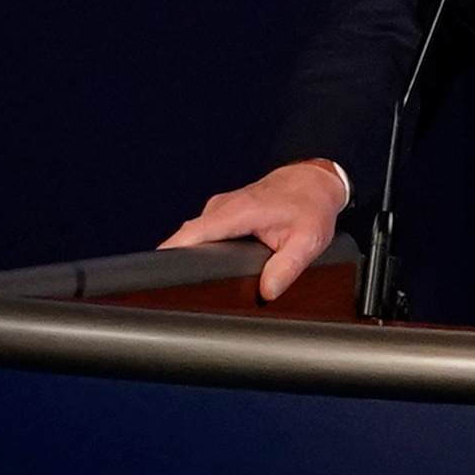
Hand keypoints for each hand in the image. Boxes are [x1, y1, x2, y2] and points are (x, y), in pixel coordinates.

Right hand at [160, 161, 348, 303]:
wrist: (313, 181)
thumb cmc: (312, 207)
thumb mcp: (308, 241)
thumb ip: (287, 268)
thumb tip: (267, 292)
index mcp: (239, 211)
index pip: (194, 233)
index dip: (174, 252)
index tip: (161, 272)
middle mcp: (222, 206)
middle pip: (187, 237)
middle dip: (181, 261)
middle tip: (181, 288)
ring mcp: (220, 208)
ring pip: (195, 235)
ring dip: (193, 254)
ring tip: (195, 280)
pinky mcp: (223, 212)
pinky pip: (205, 231)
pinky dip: (203, 247)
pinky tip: (211, 264)